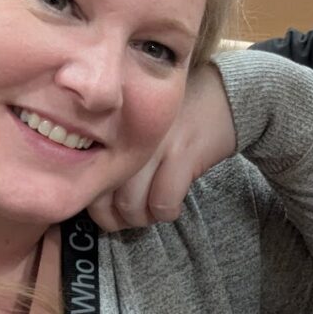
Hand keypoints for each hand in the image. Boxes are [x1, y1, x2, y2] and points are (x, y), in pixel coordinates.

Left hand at [88, 63, 236, 230]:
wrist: (222, 94)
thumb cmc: (177, 117)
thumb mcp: (139, 130)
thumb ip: (118, 155)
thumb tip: (101, 202)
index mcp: (112, 130)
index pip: (90, 180)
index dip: (100, 208)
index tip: (114, 214)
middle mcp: (127, 136)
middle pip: (107, 198)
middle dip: (122, 219)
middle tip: (138, 216)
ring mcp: (154, 145)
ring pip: (132, 205)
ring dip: (145, 218)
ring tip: (155, 210)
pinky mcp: (182, 154)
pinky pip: (163, 201)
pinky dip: (167, 212)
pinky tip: (175, 206)